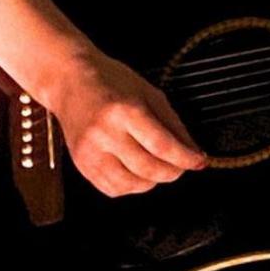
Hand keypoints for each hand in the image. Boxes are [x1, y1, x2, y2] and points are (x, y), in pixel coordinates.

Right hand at [33, 50, 208, 197]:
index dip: (185, 158)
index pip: (162, 146)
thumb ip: (173, 125)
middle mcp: (105, 133)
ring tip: (157, 166)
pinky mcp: (81, 165)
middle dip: (173, 172)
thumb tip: (193, 153)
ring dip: (152, 181)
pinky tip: (136, 170)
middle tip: (180, 165)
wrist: (70, 81)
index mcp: (125, 110)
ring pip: (132, 185)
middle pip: (149, 169)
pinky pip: (113, 189)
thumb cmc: (111, 82)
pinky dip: (131, 186)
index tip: (199, 161)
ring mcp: (90, 152)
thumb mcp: (149, 93)